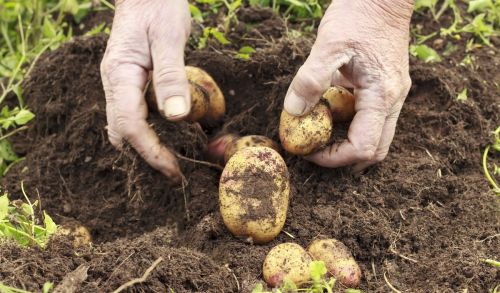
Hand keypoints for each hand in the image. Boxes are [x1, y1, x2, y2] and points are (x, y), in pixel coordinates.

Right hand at [101, 0, 191, 182]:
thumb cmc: (158, 7)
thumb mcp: (169, 38)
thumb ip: (171, 75)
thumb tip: (178, 116)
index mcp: (120, 74)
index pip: (129, 125)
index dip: (151, 151)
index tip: (174, 169)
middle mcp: (114, 83)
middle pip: (122, 132)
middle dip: (146, 156)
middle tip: (175, 173)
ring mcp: (119, 84)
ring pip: (125, 126)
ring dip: (146, 147)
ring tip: (174, 162)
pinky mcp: (130, 83)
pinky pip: (134, 114)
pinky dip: (149, 132)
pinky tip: (171, 136)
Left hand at [283, 0, 413, 172]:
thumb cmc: (357, 15)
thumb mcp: (328, 45)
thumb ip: (311, 80)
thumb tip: (293, 113)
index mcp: (382, 95)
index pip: (363, 146)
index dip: (334, 157)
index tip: (308, 150)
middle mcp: (393, 100)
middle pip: (374, 150)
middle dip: (343, 157)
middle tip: (313, 149)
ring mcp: (393, 95)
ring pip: (374, 136)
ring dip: (346, 142)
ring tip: (318, 132)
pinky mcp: (386, 88)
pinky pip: (370, 118)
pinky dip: (349, 124)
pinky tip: (328, 111)